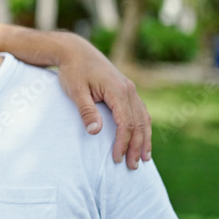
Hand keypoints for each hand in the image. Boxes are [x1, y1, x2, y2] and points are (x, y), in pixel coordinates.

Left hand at [56, 33, 151, 168]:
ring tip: (144, 158)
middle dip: (136, 146)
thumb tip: (95, 132)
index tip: (115, 158)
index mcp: (118, 90)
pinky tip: (142, 139)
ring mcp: (130, 89)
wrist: (76, 51)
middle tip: (132, 166)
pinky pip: (140, 112)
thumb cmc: (73, 71)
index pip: (126, 123)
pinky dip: (143, 127)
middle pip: (139, 124)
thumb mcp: (75, 91)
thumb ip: (86, 111)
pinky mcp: (127, 90)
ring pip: (144, 118)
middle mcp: (129, 90)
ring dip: (144, 139)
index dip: (122, 143)